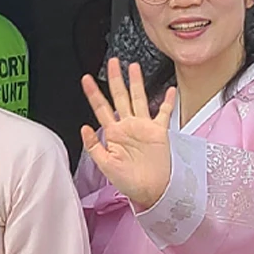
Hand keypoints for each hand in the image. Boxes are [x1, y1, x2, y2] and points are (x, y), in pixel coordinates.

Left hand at [78, 57, 177, 212]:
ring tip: (133, 67)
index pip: (100, 108)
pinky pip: (164, 112)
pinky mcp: (159, 131)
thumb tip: (85, 127)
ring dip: (136, 83)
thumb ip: (94, 146)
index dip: (93, 94)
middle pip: (120, 97)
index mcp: (113, 133)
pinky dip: (167, 101)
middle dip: (115, 79)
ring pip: (139, 99)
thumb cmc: (128, 182)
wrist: (151, 190)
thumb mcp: (105, 165)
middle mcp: (128, 127)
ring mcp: (144, 127)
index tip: (86, 80)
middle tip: (112, 62)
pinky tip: (169, 90)